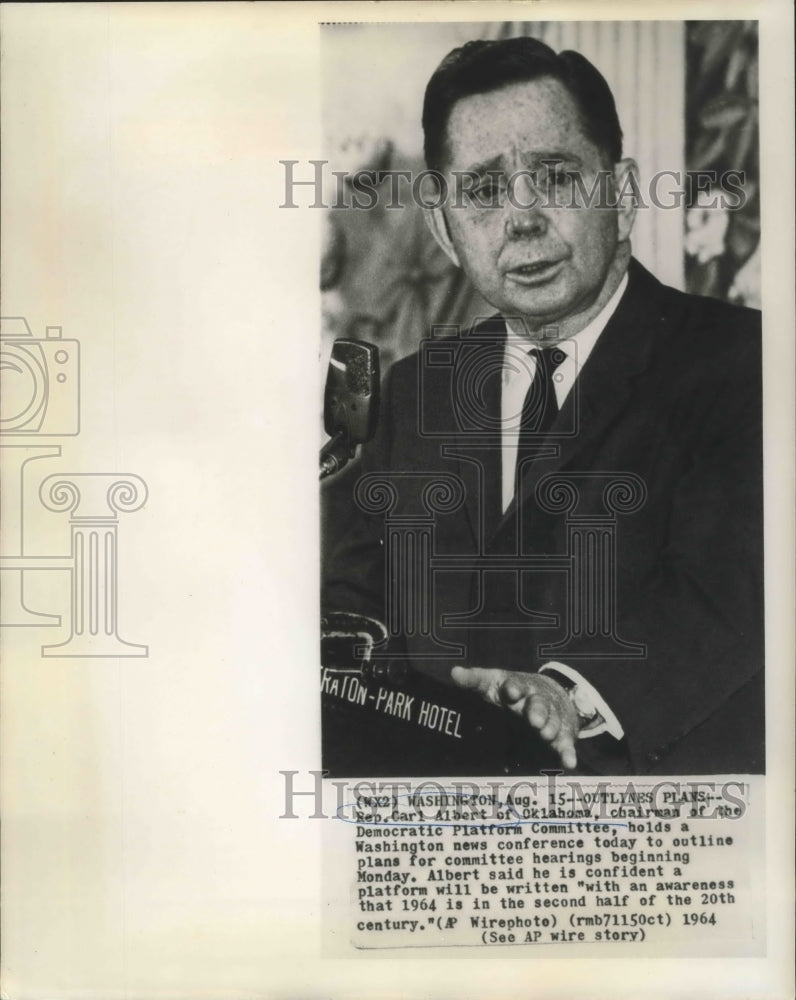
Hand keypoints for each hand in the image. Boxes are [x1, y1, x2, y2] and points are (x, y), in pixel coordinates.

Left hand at [450, 666, 578, 769]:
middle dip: (537, 711)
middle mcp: (535, 700)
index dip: (513, 689)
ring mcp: (550, 716)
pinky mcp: (561, 733)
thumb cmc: (512, 690)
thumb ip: (474, 680)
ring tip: (546, 735)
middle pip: (538, 703)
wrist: (550, 692)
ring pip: (552, 722)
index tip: (511, 692)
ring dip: (550, 728)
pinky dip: (567, 752)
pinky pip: (565, 743)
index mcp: (517, 687)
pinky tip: (569, 762)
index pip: (515, 685)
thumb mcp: (493, 682)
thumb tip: (454, 673)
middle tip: (534, 721)